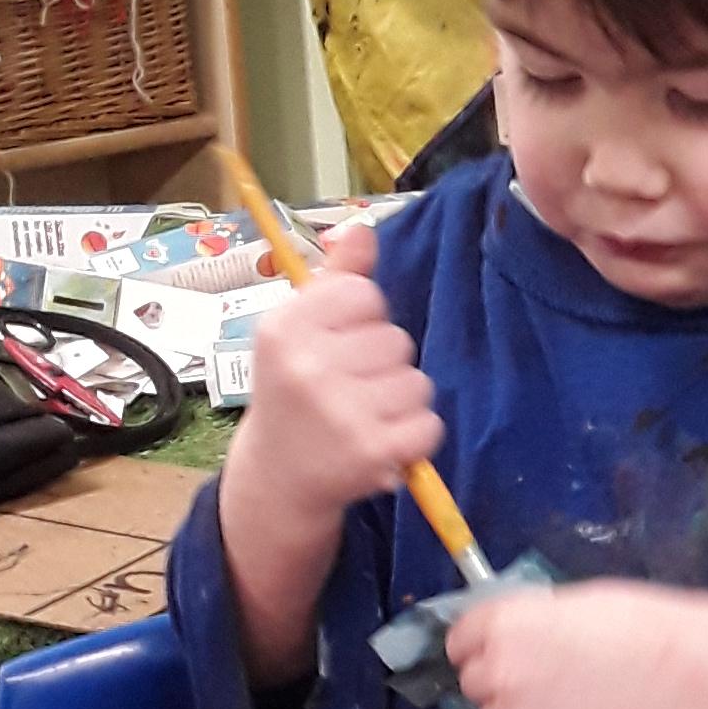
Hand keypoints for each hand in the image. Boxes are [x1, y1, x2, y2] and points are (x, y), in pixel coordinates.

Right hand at [235, 221, 438, 518]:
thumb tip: (362, 230)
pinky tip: (381, 442)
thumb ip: (335, 280)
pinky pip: (429, 424)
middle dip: (382, 363)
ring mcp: (340, 413)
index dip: (363, 320)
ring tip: (363, 416)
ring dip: (401, 400)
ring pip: (417, 382)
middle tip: (347, 390)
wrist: (278, 477)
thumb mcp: (298, 330)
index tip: (338, 346)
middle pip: (396, 339)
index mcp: (285, 328)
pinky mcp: (371, 451)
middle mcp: (308, 367)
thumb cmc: (293, 391)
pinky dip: (414, 435)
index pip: (364, 296)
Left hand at [449, 582, 707, 708]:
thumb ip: (529, 622)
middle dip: (501, 682)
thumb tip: (514, 637)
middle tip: (546, 683)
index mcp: (501, 622)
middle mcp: (494, 668)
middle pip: (473, 682)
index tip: (507, 653)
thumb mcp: (570, 603)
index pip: (460, 640)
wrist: (674, 674)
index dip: (483, 647)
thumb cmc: (637, 627)